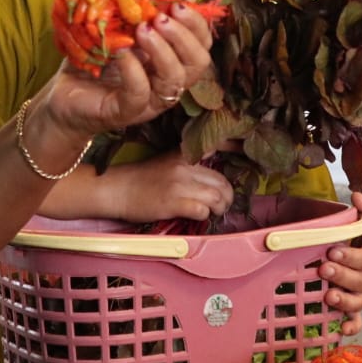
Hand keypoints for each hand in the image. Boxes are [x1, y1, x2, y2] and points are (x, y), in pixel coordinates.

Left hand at [35, 1, 215, 140]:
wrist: (65, 98)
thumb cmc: (93, 62)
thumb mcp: (114, 32)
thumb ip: (129, 12)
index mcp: (170, 61)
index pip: (201, 45)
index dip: (197, 24)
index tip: (177, 5)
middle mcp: (166, 82)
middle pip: (198, 63)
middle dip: (185, 36)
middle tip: (161, 18)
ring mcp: (149, 101)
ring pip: (175, 80)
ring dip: (163, 50)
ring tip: (143, 30)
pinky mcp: (126, 112)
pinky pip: (141, 93)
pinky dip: (134, 69)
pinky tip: (121, 52)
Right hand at [99, 152, 232, 222]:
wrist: (116, 189)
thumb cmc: (141, 179)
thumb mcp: (167, 162)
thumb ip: (190, 165)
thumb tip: (213, 179)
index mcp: (184, 155)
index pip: (218, 146)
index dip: (236, 147)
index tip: (245, 149)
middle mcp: (185, 167)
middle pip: (222, 182)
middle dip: (227, 197)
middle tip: (221, 204)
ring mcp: (180, 184)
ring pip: (217, 198)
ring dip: (219, 209)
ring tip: (212, 213)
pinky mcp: (174, 203)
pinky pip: (203, 211)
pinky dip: (204, 216)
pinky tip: (197, 216)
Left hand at [324, 191, 361, 336]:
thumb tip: (358, 198)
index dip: (351, 257)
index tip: (332, 251)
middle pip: (361, 282)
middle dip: (342, 277)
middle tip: (324, 269)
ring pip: (358, 303)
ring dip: (343, 302)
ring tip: (327, 295)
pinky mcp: (357, 306)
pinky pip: (357, 321)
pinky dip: (351, 327)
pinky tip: (340, 330)